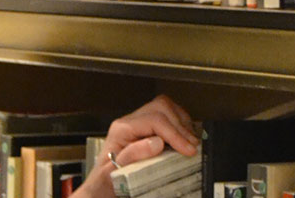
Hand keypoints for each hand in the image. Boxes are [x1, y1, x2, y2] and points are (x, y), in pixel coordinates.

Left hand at [70, 95, 199, 197]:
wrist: (102, 187)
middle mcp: (129, 122)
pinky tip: (184, 140)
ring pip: (165, 108)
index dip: (174, 133)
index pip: (153, 120)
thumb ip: (132, 156)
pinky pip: (167, 117)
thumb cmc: (105, 182)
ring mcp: (139, 124)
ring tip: (190, 143)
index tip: (188, 149)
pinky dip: (180, 125)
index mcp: (121, 130)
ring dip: (182, 123)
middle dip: (180, 126)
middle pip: (161, 108)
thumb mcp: (113, 173)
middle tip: (192, 147)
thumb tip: (156, 142)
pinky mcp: (147, 130)